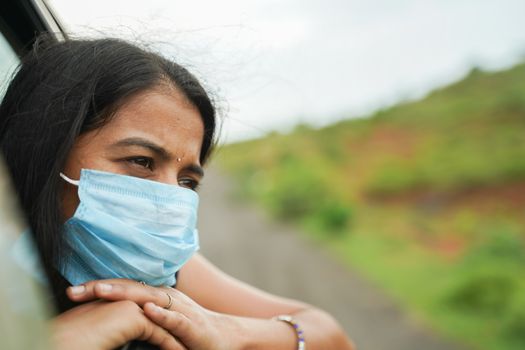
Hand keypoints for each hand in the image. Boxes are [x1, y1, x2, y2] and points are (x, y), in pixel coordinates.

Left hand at [67, 279, 241, 349]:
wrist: (225, 337)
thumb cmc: (188, 331)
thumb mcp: (160, 322)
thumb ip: (139, 318)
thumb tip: (110, 319)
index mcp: (156, 296)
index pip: (123, 288)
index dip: (99, 287)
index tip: (72, 291)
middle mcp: (166, 297)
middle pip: (130, 288)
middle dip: (102, 287)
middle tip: (74, 289)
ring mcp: (180, 309)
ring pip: (149, 297)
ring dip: (125, 294)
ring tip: (101, 291)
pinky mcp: (193, 325)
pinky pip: (175, 318)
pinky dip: (161, 314)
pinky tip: (146, 310)